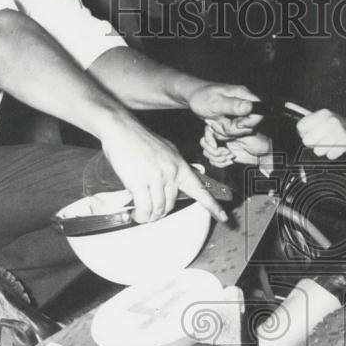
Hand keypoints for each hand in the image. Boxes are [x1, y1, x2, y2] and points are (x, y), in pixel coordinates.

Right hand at [99, 117, 227, 222]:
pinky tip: (137, 215)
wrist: (121, 129)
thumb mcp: (166, 151)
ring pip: (158, 208)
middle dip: (161, 212)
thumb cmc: (140, 140)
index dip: (212, 206)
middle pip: (171, 204)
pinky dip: (141, 215)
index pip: (200, 189)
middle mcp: (172, 172)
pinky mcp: (139, 182)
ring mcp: (156, 177)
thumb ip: (174, 167)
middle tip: (152, 212)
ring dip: (150, 216)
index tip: (224, 217)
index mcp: (180, 165)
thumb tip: (177, 182)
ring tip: (143, 215)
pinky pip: (144, 207)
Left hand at [188, 83, 259, 136]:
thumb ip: (233, 105)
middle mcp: (243, 103)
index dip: (250, 122)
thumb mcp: (216, 102)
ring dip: (226, 131)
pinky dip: (222, 132)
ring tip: (214, 122)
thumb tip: (250, 107)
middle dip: (233, 129)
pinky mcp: (231, 118)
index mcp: (243, 95)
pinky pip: (232, 132)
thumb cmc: (201, 96)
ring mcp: (237, 112)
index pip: (260, 111)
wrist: (191, 97)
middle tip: (220, 122)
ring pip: (240, 131)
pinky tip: (214, 124)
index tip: (236, 124)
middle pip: (250, 125)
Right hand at [200, 125, 271, 167]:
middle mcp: (221, 135)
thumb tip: (219, 124)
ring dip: (218, 157)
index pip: (208, 130)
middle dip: (213, 150)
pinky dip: (220, 163)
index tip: (215, 145)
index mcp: (225, 125)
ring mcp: (222, 146)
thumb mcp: (248, 128)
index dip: (209, 138)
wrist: (265, 154)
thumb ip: (234, 125)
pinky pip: (214, 161)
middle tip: (226, 152)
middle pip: (205, 143)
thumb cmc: (260, 139)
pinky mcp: (224, 156)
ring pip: (208, 153)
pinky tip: (230, 160)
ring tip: (230, 156)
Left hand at [296, 109, 345, 159]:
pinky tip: (338, 148)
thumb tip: (290, 111)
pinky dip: (333, 154)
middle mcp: (330, 119)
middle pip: (307, 141)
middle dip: (314, 144)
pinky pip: (330, 155)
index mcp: (322, 113)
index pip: (301, 128)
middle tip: (323, 141)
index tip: (313, 135)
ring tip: (331, 145)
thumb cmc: (336, 130)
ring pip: (318, 150)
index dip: (305, 135)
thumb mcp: (324, 122)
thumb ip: (308, 123)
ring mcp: (339, 130)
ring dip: (324, 150)